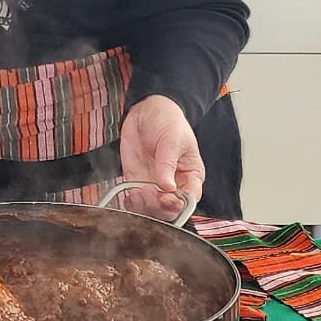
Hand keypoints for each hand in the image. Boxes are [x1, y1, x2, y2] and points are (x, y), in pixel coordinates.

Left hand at [118, 95, 203, 221]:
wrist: (147, 110)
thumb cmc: (169, 122)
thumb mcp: (172, 140)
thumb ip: (168, 164)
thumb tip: (167, 186)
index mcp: (191, 176)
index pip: (189, 199)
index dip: (177, 203)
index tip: (166, 196)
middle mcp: (174, 184)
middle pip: (170, 210)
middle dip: (159, 207)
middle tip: (148, 193)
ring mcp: (155, 185)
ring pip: (152, 209)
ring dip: (144, 207)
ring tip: (137, 193)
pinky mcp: (137, 181)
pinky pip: (136, 201)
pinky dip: (132, 203)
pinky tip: (129, 196)